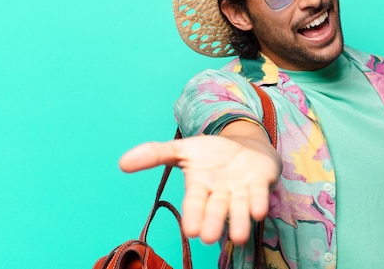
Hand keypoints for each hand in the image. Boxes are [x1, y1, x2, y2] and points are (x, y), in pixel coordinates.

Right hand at [119, 124, 280, 244]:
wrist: (247, 146)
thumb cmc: (213, 153)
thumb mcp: (183, 149)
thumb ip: (155, 154)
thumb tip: (121, 163)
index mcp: (200, 187)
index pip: (195, 202)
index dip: (194, 215)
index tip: (191, 231)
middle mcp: (221, 193)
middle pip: (216, 209)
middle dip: (213, 222)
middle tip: (209, 237)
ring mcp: (242, 189)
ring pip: (239, 207)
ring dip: (239, 221)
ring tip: (239, 237)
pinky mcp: (262, 182)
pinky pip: (260, 194)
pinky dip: (259, 202)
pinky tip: (259, 211)